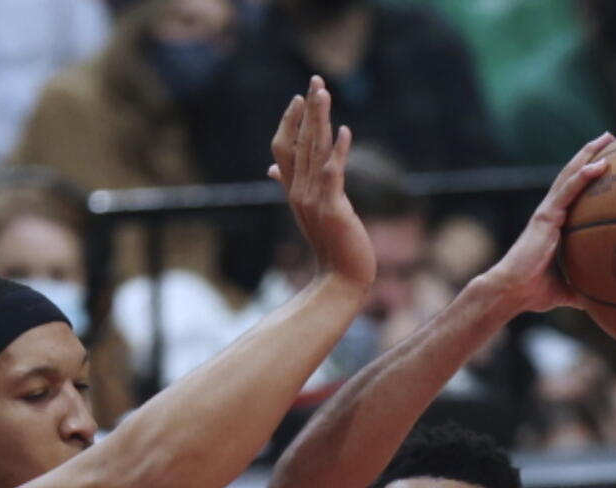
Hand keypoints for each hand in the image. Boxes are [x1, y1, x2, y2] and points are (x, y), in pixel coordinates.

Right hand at [269, 76, 375, 294]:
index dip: (290, 123)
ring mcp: (314, 201)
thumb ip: (291, 186)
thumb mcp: (308, 212)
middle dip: (308, 110)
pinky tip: (345, 132)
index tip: (299, 99)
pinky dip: (338, 152)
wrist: (340, 280)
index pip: (284, 149)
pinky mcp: (333, 210)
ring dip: (320, 121)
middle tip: (316, 80)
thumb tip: (270, 169)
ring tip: (324, 93)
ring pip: (314, 153)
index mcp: (294, 192)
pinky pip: (333, 175)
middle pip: (299, 143)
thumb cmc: (329, 247)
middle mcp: (300, 193)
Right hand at [484, 134, 613, 315]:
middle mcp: (549, 214)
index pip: (572, 194)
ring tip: (607, 138)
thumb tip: (598, 301)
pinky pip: (568, 191)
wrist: (511, 291)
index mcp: (552, 226)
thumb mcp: (563, 291)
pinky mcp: (546, 216)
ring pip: (570, 175)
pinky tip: (600, 164)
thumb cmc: (531, 292)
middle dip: (590, 155)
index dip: (586, 176)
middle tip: (610, 139)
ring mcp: (547, 212)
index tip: (606, 162)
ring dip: (588, 155)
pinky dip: (584, 177)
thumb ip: (580, 290)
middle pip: (572, 177)